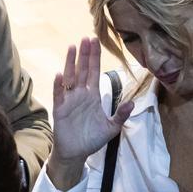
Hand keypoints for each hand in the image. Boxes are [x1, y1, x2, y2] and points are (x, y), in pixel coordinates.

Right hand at [46, 38, 132, 190]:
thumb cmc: (92, 138)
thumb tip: (132, 103)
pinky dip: (59, 85)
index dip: (95, 57)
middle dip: (84, 55)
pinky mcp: (60, 109)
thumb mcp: (111, 128)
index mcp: (93, 96)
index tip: (95, 42)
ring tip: (72, 48)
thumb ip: (121, 115)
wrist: (77, 152)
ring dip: (71, 63)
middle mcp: (81, 94)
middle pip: (82, 70)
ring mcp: (70, 100)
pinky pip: (60, 95)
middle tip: (86, 38)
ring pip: (70, 78)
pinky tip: (61, 75)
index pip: (94, 72)